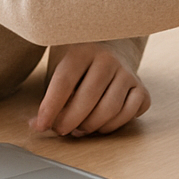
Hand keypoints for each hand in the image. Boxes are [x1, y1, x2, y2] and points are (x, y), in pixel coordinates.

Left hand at [32, 42, 150, 136]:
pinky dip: (114, 125)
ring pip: (111, 108)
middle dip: (70, 121)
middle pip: (88, 98)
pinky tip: (101, 124)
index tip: (40, 125)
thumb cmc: (77, 66)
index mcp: (83, 50)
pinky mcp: (141, 86)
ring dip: (91, 126)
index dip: (50, 108)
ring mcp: (128, 72)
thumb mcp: (59, 70)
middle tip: (60, 130)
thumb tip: (38, 125)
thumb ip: (50, 97)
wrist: (110, 48)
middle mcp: (108, 59)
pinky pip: (130, 112)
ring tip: (79, 129)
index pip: (64, 82)